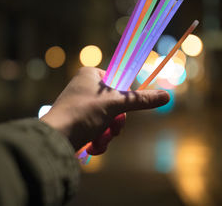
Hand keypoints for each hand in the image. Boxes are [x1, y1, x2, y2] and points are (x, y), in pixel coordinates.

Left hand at [41, 67, 169, 150]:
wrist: (55, 139)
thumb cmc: (83, 114)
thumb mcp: (116, 104)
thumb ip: (141, 100)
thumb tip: (167, 96)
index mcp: (90, 75)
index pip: (119, 81)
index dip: (124, 97)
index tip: (122, 107)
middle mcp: (84, 87)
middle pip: (115, 104)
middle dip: (116, 121)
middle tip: (113, 127)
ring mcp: (80, 106)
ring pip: (108, 120)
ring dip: (108, 133)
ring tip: (100, 138)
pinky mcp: (77, 123)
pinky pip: (97, 130)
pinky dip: (99, 140)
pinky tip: (92, 146)